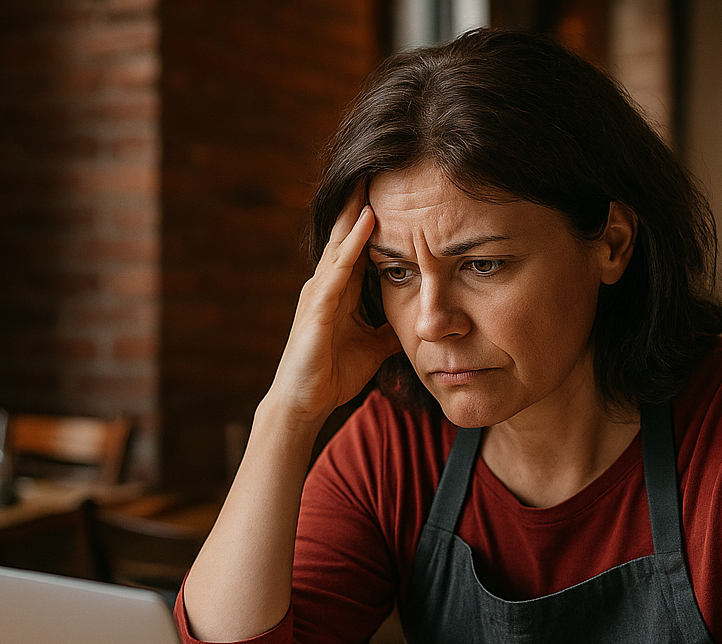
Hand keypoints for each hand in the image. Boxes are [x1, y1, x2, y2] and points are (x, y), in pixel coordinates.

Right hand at [268, 188, 401, 424]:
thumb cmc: (331, 375)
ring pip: (342, 241)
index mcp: (340, 291)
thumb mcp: (373, 346)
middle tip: (380, 162)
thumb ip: (390, 329)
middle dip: (361, 199)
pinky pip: (338, 267)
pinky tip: (369, 220)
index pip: (359, 244)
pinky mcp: (317, 308)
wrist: (303, 404)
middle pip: (347, 232)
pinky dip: (354, 243)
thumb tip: (418, 321)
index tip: (393, 186)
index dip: (374, 215)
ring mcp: (319, 293)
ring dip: (358, 209)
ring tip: (374, 176)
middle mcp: (326, 284)